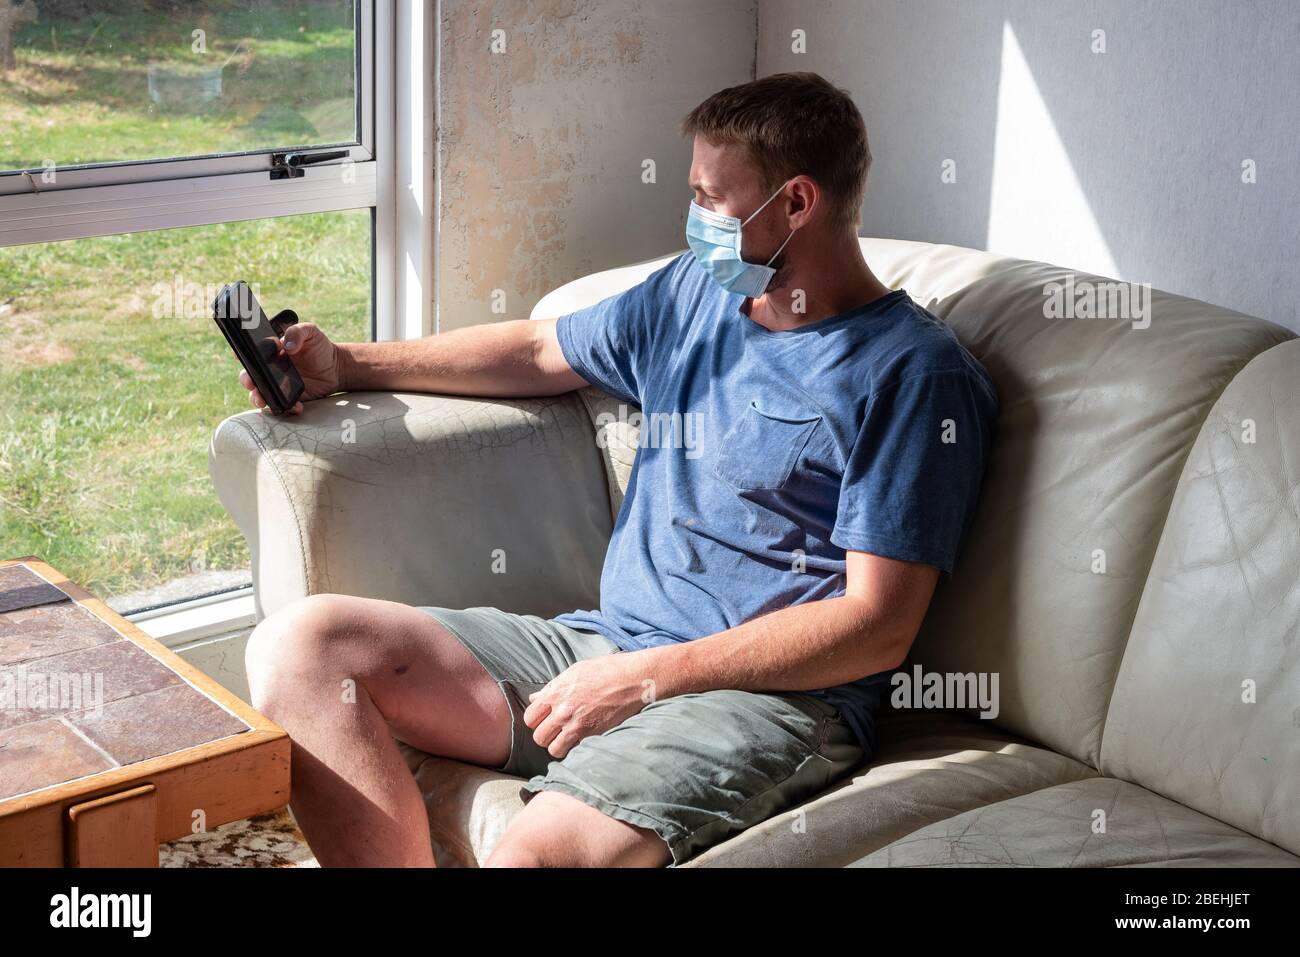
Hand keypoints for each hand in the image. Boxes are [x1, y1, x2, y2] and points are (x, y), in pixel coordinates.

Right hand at [240, 322, 345, 414]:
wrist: (336, 367)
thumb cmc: (319, 346)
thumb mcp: (311, 332)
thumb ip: (297, 332)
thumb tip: (286, 344)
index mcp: (269, 350)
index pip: (249, 351)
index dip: (241, 353)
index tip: (239, 355)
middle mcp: (268, 368)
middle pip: (249, 375)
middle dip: (246, 379)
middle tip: (250, 382)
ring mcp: (277, 384)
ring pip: (259, 393)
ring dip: (257, 398)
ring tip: (263, 400)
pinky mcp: (288, 397)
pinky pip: (281, 404)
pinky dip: (285, 407)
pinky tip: (296, 406)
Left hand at [524, 653, 653, 758]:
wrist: (633, 678)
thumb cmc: (606, 670)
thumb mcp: (575, 671)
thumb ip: (552, 687)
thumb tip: (535, 698)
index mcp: (555, 692)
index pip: (529, 717)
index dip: (536, 720)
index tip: (546, 719)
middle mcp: (562, 711)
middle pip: (538, 737)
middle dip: (546, 735)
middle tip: (556, 731)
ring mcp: (577, 724)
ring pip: (553, 749)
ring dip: (558, 746)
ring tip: (567, 739)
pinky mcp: (592, 734)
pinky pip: (573, 750)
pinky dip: (575, 749)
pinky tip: (582, 739)